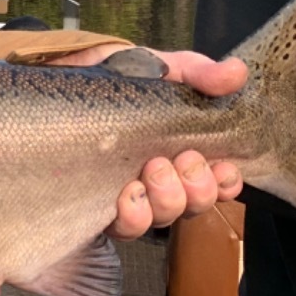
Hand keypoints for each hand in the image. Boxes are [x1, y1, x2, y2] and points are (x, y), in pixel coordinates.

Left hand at [46, 47, 247, 237]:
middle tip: (182, 160)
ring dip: (168, 199)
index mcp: (176, 150)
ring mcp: (125, 194)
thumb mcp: (155, 67)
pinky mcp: (94, 205)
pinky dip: (133, 216)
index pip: (214, 181)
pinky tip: (128, 195)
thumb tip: (237, 73)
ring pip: (162, 218)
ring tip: (154, 169)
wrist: (57, 76)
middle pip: (193, 205)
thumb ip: (196, 72)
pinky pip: (124, 227)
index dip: (225, 183)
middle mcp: (155, 178)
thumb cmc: (110, 77)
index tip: (224, 168)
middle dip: (197, 188)